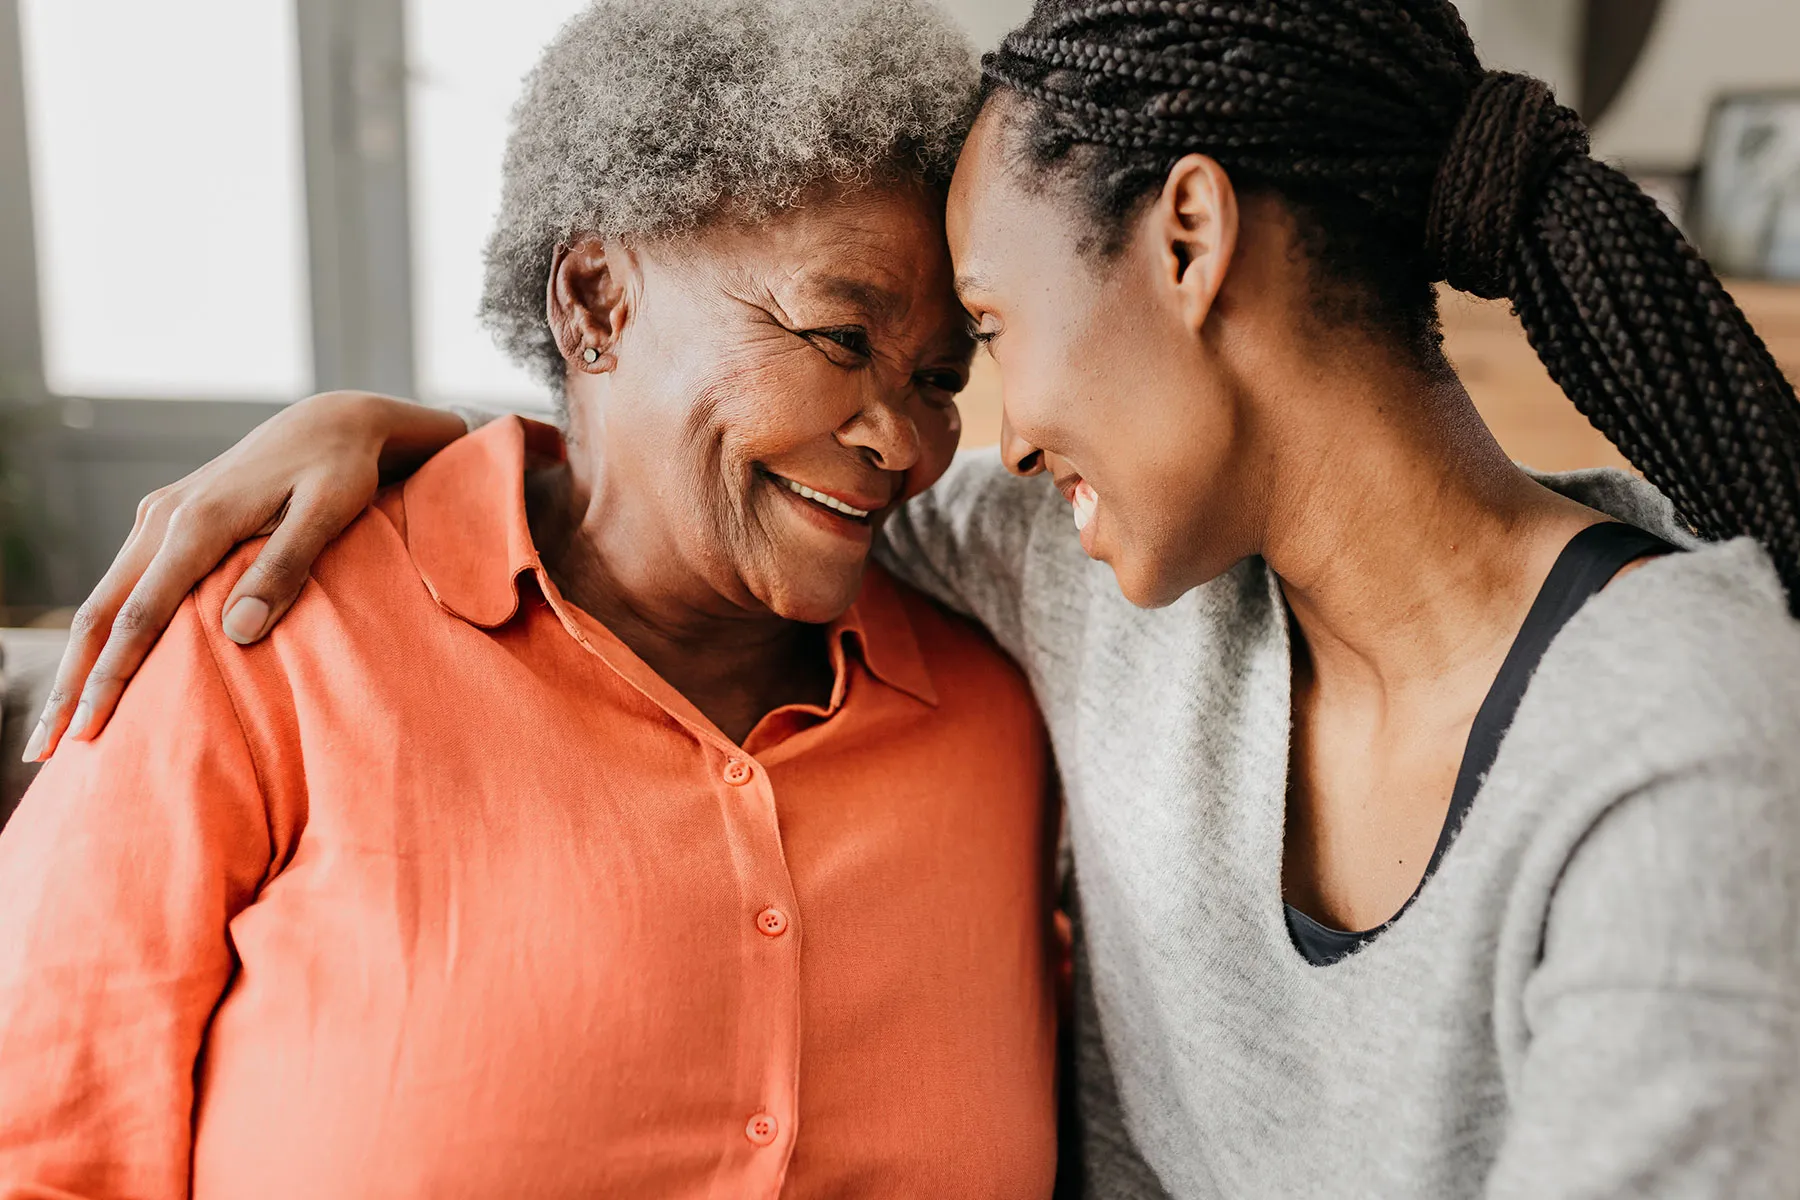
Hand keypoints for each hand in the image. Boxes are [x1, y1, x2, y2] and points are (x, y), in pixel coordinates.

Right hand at [23, 391, 467, 761]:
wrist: (333, 420)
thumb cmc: (342, 470)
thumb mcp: (330, 513)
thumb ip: (285, 568)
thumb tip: (237, 632)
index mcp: (200, 521)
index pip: (142, 615)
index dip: (112, 677)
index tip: (89, 730)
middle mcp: (165, 516)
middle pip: (101, 613)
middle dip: (71, 685)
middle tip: (45, 751)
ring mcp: (161, 515)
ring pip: (103, 599)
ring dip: (78, 664)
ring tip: (59, 724)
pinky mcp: (168, 517)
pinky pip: (124, 583)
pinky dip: (103, 632)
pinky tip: (97, 669)